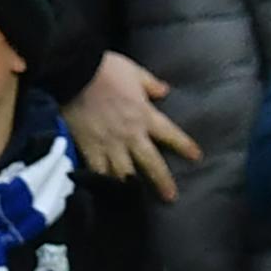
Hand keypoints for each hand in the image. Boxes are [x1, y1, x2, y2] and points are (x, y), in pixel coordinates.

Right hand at [65, 51, 200, 200]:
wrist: (74, 73)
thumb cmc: (105, 69)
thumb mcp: (134, 71)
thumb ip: (150, 84)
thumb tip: (165, 91)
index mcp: (144, 115)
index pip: (170, 134)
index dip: (184, 145)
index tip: (196, 156)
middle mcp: (130, 135)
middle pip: (151, 163)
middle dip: (162, 181)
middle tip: (171, 197)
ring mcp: (109, 145)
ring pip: (124, 174)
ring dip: (131, 188)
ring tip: (134, 201)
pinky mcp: (89, 149)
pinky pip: (97, 172)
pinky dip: (101, 183)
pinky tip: (103, 192)